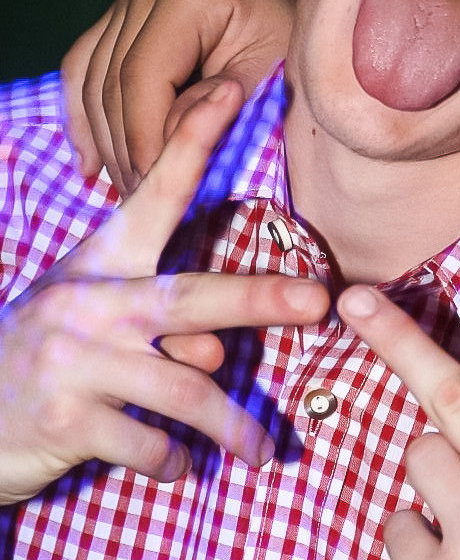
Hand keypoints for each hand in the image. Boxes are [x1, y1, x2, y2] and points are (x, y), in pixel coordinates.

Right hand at [0, 80, 329, 502]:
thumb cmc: (42, 366)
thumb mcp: (89, 323)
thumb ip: (159, 326)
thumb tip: (214, 354)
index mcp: (98, 268)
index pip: (150, 196)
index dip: (189, 143)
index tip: (229, 93)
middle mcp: (85, 305)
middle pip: (188, 296)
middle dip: (257, 298)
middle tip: (316, 302)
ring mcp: (72, 362)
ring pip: (183, 390)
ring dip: (232, 425)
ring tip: (261, 450)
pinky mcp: (64, 422)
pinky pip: (150, 443)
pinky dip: (172, 461)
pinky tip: (174, 466)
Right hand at [61, 0, 299, 191]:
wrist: (303, 14)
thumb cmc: (299, 49)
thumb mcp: (273, 83)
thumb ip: (218, 112)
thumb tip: (163, 144)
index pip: (142, 78)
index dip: (142, 141)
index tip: (156, 193)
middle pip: (111, 82)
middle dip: (124, 151)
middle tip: (142, 205)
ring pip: (91, 80)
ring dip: (104, 143)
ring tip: (128, 193)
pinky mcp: (122, 12)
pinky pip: (84, 66)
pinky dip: (84, 117)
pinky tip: (90, 164)